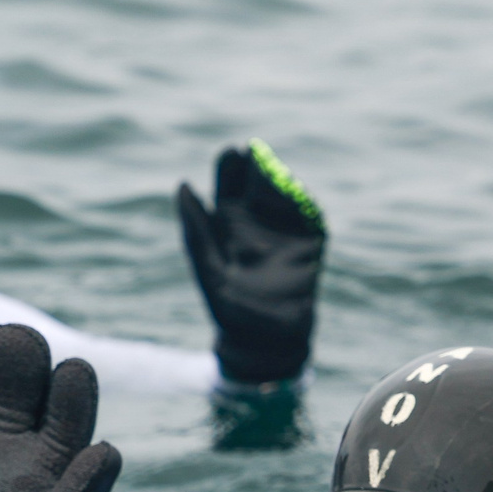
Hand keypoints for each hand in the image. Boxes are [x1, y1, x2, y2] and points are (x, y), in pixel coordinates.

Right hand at [0, 324, 121, 491]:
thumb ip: (81, 491)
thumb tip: (108, 448)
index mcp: (65, 455)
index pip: (75, 409)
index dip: (74, 389)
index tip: (69, 373)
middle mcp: (34, 434)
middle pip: (40, 384)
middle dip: (37, 363)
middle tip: (29, 344)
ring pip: (5, 380)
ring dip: (7, 356)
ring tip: (8, 339)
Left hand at [177, 140, 325, 385]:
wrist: (265, 339)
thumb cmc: (229, 308)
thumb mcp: (208, 265)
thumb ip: (197, 228)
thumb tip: (182, 185)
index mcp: (228, 224)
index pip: (231, 185)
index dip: (231, 168)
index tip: (232, 153)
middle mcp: (257, 221)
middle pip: (257, 182)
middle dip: (255, 165)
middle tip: (250, 152)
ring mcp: (284, 229)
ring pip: (283, 193)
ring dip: (277, 179)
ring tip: (268, 167)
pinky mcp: (310, 241)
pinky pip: (308, 213)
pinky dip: (302, 201)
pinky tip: (292, 192)